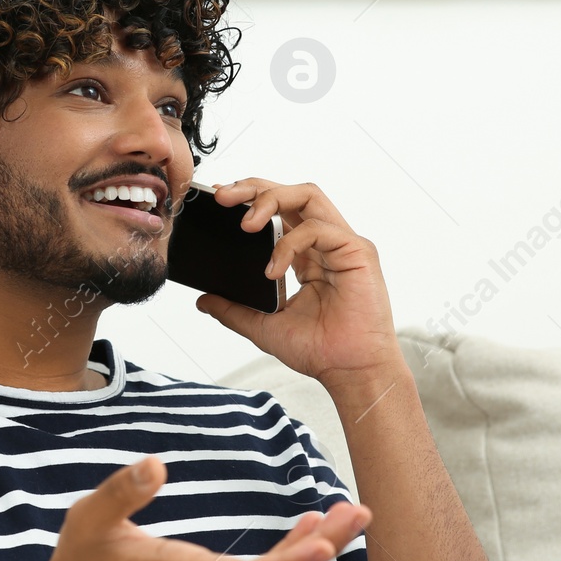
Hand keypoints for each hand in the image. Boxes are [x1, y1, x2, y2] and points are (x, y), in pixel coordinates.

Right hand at [30, 456, 370, 560]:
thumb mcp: (90, 518)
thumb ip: (123, 491)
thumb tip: (157, 465)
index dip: (291, 560)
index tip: (326, 542)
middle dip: (324, 546)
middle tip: (361, 511)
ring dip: (312, 551)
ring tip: (342, 514)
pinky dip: (290, 560)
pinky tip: (306, 532)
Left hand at [195, 178, 403, 388]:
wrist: (349, 372)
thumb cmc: (319, 350)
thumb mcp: (262, 325)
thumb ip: (233, 309)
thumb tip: (203, 300)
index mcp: (306, 255)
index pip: (279, 210)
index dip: (250, 198)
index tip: (218, 201)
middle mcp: (325, 243)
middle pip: (291, 193)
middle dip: (254, 187)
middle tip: (223, 197)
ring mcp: (342, 244)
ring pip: (307, 196)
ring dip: (271, 201)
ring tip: (245, 224)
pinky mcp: (357, 251)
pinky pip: (318, 229)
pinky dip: (289, 244)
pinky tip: (274, 270)